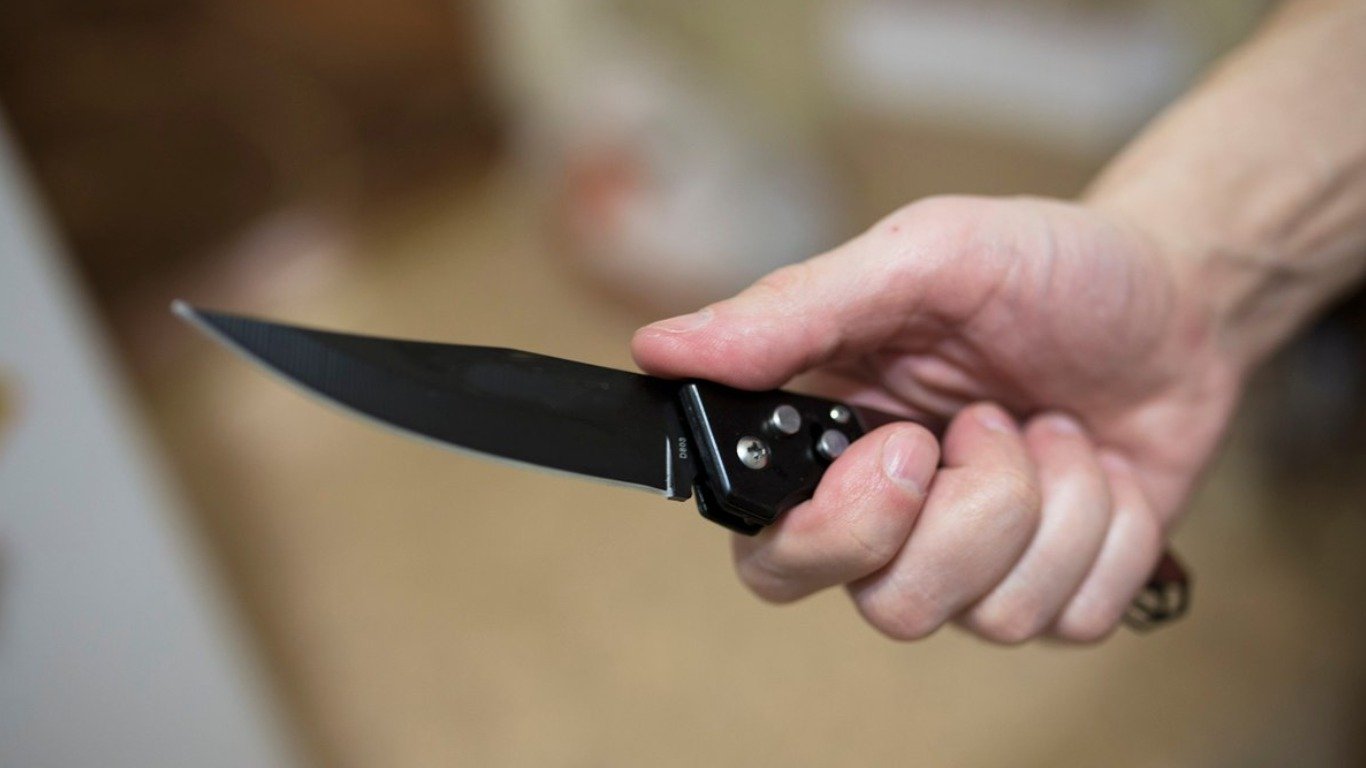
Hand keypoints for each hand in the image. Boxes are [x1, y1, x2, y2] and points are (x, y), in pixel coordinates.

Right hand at [632, 196, 1242, 642]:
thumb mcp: (921, 257)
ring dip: (1049, 501)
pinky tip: (1100, 467)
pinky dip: (1107, 529)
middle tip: (985, 423)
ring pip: (988, 615)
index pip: (771, 553)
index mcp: (832, 445)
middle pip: (883, 605)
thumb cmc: (1044, 267)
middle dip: (961, 519)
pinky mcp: (1061, 589)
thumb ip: (793, 309)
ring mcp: (981, 563)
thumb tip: (661, 347)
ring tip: (1051, 425)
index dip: (831, 530)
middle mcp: (896, 521)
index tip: (902, 450)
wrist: (1178, 294)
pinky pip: (1072, 614)